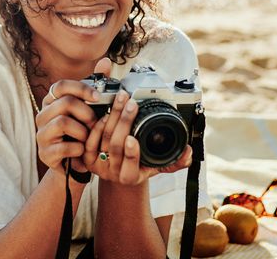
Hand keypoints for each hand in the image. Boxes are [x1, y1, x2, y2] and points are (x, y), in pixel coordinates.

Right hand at [34, 72, 101, 175]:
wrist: (75, 165)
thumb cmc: (82, 133)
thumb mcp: (90, 110)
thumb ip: (97, 86)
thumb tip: (106, 61)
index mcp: (53, 101)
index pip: (61, 85)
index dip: (81, 88)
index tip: (98, 97)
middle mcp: (43, 115)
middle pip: (65, 103)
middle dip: (86, 112)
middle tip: (95, 122)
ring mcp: (41, 134)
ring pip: (63, 122)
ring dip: (83, 131)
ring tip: (88, 138)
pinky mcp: (44, 153)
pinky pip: (63, 147)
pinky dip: (78, 149)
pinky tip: (81, 150)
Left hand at [81, 62, 192, 185]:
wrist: (118, 170)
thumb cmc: (141, 165)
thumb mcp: (158, 165)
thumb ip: (176, 160)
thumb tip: (189, 152)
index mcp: (131, 177)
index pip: (130, 167)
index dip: (131, 153)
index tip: (132, 139)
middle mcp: (113, 173)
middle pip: (115, 146)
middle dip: (123, 121)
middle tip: (131, 103)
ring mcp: (98, 165)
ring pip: (103, 137)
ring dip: (113, 115)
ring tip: (122, 98)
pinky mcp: (87, 156)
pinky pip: (91, 138)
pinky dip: (98, 122)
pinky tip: (108, 110)